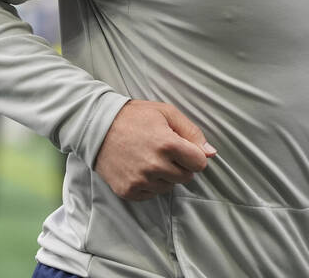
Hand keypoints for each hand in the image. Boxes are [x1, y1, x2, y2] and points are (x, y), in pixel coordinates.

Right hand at [93, 100, 216, 200]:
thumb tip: (211, 153)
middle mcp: (155, 166)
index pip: (199, 164)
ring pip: (169, 187)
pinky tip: (140, 167)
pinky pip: (151, 195)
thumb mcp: (167, 113)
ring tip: (150, 158)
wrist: (97, 127)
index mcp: (168, 145)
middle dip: (181, 165)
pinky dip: (150, 184)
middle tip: (164, 151)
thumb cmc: (135, 117)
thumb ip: (192, 132)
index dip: (194, 155)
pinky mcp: (128, 191)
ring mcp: (141, 181)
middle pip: (186, 177)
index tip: (183, 148)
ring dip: (165, 175)